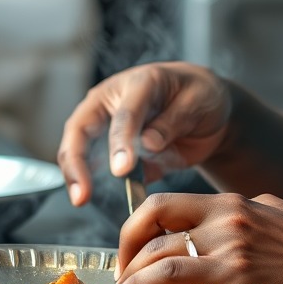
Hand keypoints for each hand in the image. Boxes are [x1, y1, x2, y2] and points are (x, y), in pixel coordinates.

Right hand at [57, 63, 231, 205]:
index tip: (121, 169)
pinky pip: (96, 168)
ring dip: (76, 174)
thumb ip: (173, 121)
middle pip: (82, 128)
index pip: (125, 113)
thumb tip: (148, 144)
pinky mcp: (113, 150)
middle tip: (82, 193)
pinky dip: (92, 183)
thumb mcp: (198, 101)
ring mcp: (108, 125)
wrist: (206, 108)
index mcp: (139, 82)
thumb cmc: (200, 95)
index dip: (121, 140)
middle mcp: (113, 101)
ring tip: (80, 200)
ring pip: (79, 148)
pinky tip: (92, 201)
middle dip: (77, 160)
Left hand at [108, 191, 282, 283]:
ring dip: (132, 272)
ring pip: (161, 248)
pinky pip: (176, 273)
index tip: (134, 248)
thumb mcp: (279, 216)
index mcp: (235, 200)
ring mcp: (230, 240)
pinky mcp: (236, 271)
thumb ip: (247, 218)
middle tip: (121, 268)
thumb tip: (225, 228)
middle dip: (128, 241)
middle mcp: (228, 213)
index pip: (172, 203)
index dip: (142, 226)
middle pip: (156, 213)